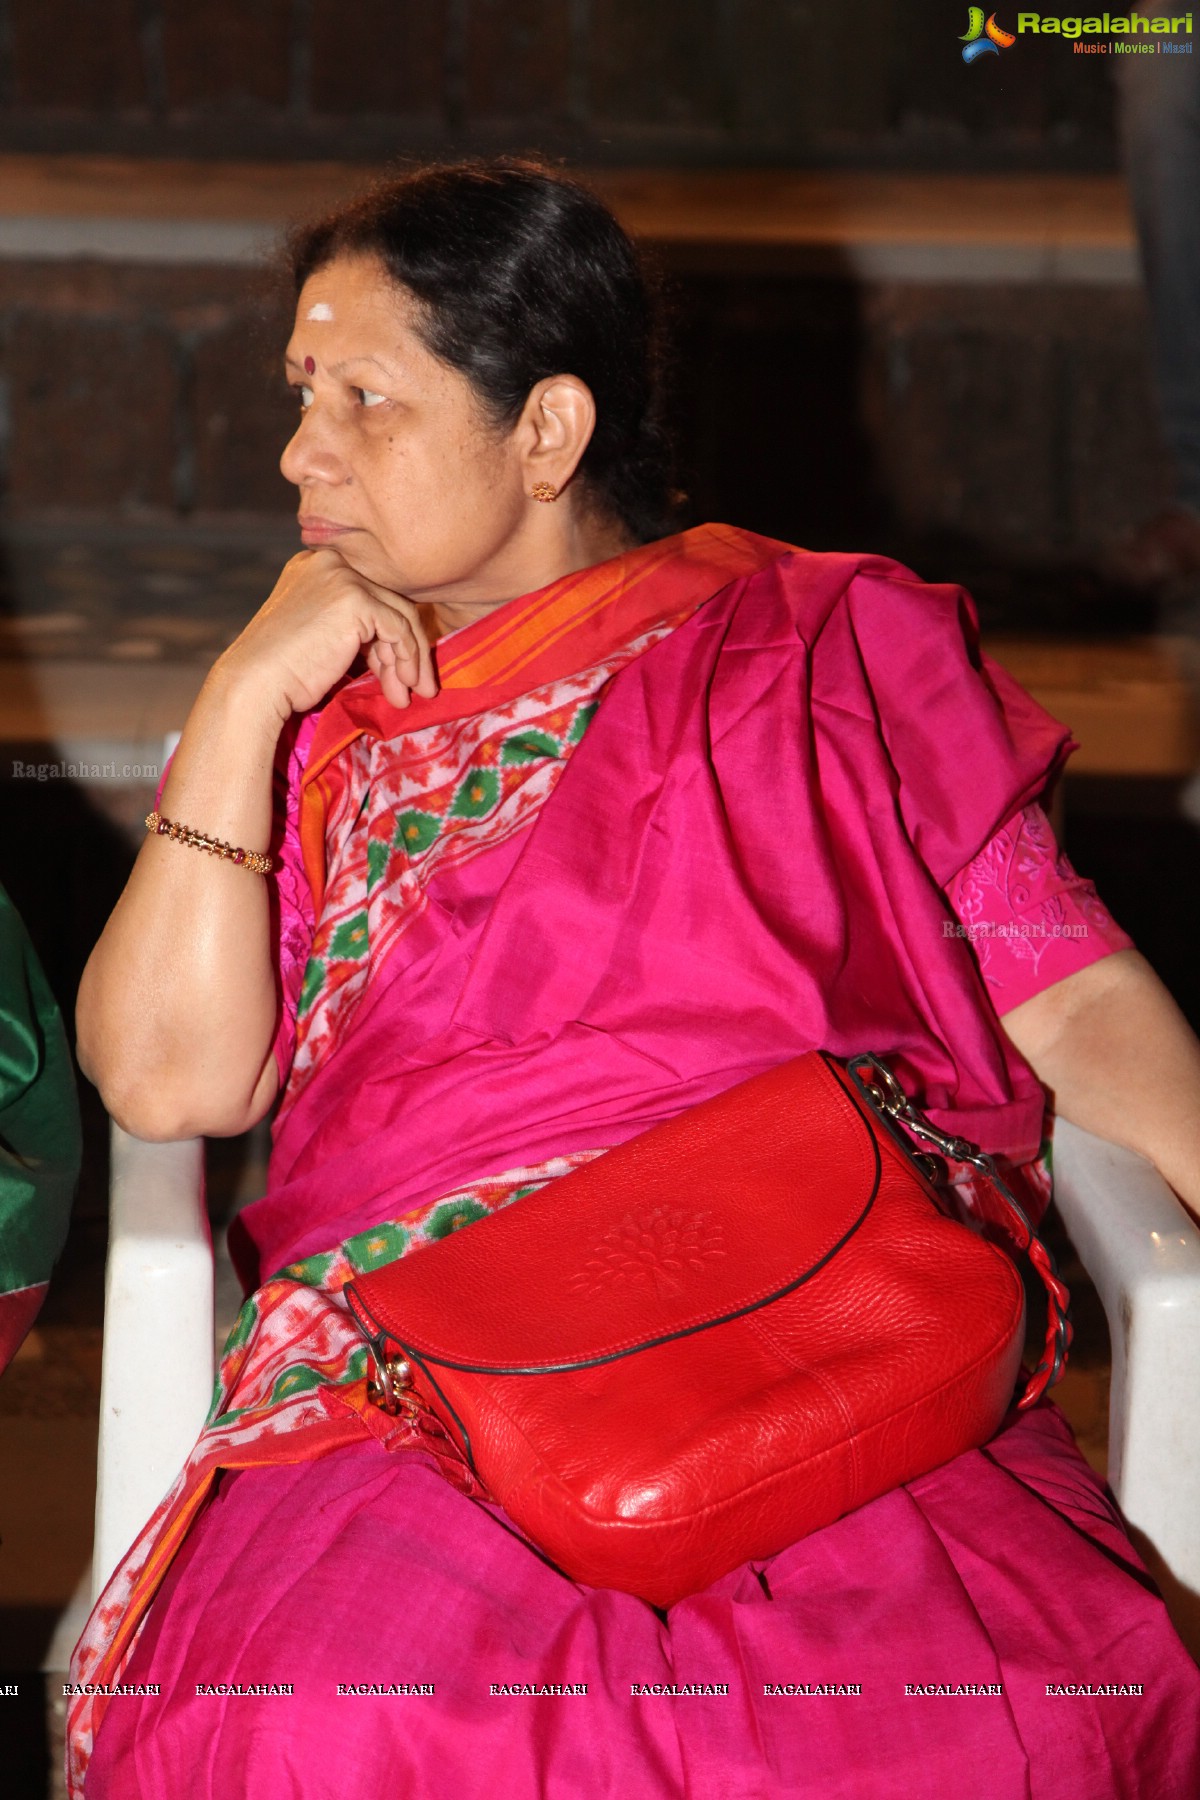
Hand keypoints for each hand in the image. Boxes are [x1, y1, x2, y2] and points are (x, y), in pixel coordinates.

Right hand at [214, 547, 438, 720]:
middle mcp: (329, 562)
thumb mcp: (319, 636)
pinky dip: (406, 659)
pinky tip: (401, 687)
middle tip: (416, 687)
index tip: (399, 671)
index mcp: (315, 566)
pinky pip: (399, 629)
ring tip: (410, 696)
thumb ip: (352, 630)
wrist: (255, 683)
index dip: (387, 636)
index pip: (368, 595)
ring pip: (400, 615)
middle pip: (388, 602)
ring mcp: (343, 577)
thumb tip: (395, 650)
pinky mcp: (356, 598)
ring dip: (409, 660)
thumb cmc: (281, 673)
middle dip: (404, 650)